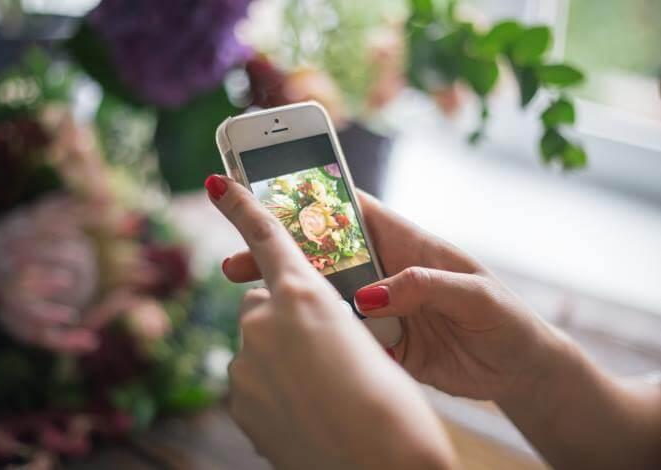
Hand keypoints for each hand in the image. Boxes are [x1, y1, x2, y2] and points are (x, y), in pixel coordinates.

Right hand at [223, 191, 562, 401]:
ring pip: (324, 292)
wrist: (518, 371)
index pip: (354, 210)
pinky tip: (287, 333)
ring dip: (289, 290)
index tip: (270, 187)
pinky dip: (314, 331)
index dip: (314, 195)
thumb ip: (423, 287)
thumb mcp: (473, 294)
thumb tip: (369, 296)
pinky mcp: (379, 343)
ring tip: (249, 293)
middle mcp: (386, 271)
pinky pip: (339, 333)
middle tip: (238, 255)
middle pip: (324, 252)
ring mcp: (379, 307)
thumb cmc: (505, 319)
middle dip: (282, 248)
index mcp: (408, 244)